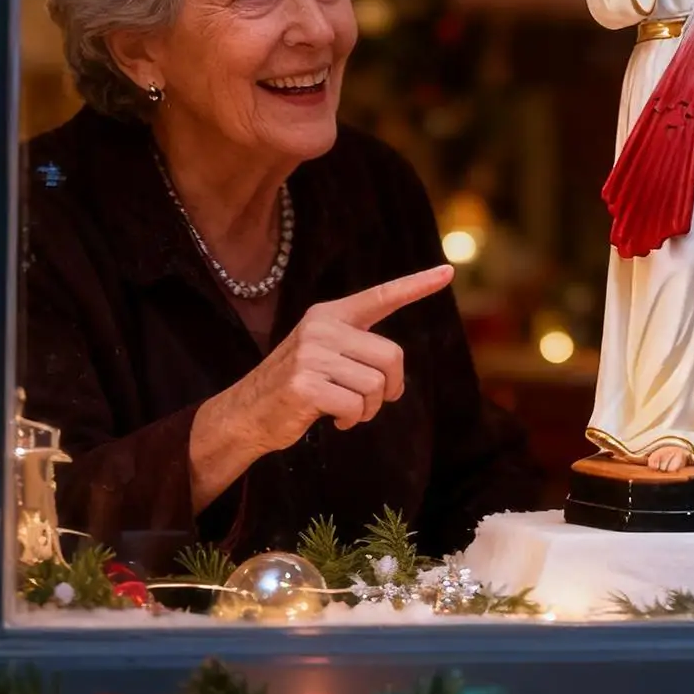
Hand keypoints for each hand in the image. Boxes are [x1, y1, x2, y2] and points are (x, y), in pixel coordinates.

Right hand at [229, 265, 453, 452]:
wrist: (246, 413)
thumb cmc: (297, 386)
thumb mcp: (325, 355)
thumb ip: (357, 352)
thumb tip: (396, 380)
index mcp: (330, 314)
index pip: (381, 296)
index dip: (417, 286)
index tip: (448, 272)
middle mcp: (321, 327)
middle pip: (392, 356)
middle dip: (389, 387)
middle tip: (370, 401)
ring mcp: (311, 354)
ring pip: (376, 386)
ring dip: (368, 409)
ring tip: (345, 410)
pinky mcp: (304, 384)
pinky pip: (355, 407)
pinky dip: (351, 421)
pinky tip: (333, 420)